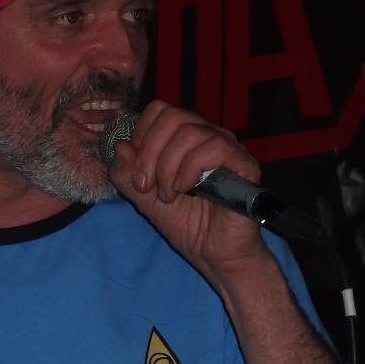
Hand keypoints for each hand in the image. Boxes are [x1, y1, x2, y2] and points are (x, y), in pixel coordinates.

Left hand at [106, 100, 266, 283]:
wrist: (212, 252)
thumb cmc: (184, 223)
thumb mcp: (143, 198)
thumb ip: (126, 174)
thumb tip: (120, 146)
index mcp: (184, 137)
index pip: (159, 110)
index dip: (140, 137)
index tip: (137, 171)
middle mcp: (207, 135)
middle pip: (172, 115)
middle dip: (149, 152)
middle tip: (145, 185)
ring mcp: (228, 147)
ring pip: (190, 132)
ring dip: (168, 167)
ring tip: (168, 195)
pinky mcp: (244, 164)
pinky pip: (214, 148)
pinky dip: (190, 170)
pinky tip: (186, 190)